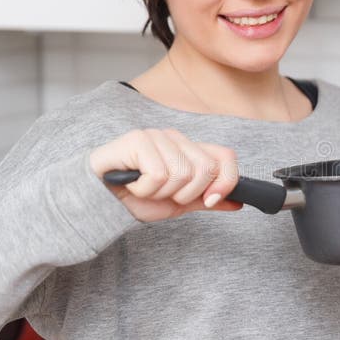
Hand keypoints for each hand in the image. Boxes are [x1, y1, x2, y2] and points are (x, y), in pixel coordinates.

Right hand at [89, 128, 241, 221]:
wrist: (100, 200)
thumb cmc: (135, 198)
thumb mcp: (178, 203)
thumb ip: (207, 199)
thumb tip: (239, 201)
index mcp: (189, 150)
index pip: (225, 156)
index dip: (226, 181)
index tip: (210, 200)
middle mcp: (176, 138)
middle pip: (206, 169)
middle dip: (185, 193)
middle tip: (163, 194)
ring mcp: (157, 136)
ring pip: (182, 174)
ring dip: (161, 192)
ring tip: (144, 188)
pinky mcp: (138, 140)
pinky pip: (158, 174)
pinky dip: (144, 189)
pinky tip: (133, 184)